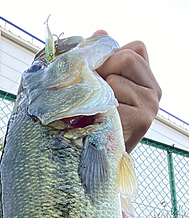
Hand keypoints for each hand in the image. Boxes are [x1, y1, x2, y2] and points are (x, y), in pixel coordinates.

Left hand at [93, 30, 161, 152]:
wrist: (99, 158)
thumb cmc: (96, 121)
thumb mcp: (99, 88)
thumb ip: (101, 61)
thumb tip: (101, 31)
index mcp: (146, 79)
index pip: (134, 48)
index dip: (111, 57)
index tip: (97, 75)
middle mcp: (154, 90)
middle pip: (127, 58)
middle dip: (102, 71)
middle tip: (91, 94)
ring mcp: (150, 105)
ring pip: (116, 80)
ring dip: (98, 95)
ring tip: (94, 113)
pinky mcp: (142, 120)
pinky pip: (113, 102)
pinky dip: (99, 112)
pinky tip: (98, 124)